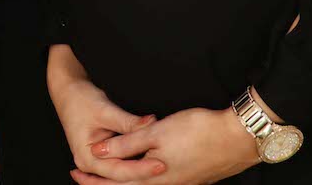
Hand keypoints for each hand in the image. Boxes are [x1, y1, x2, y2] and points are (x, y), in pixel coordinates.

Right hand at [47, 45, 164, 181]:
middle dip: (142, 173)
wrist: (68, 92)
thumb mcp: (106, 110)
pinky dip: (133, 163)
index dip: (140, 168)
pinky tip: (149, 163)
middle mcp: (89, 164)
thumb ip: (129, 122)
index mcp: (86, 157)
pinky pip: (119, 164)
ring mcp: (94, 161)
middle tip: (165, 167)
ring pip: (120, 173)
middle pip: (120, 176)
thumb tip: (152, 124)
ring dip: (139, 170)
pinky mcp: (101, 155)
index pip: (118, 170)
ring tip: (160, 168)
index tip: (160, 164)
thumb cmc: (81, 99)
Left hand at [91, 107, 256, 184]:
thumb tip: (97, 151)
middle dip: (104, 182)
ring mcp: (179, 182)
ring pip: (143, 184)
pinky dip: (140, 177)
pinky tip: (143, 169)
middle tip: (81, 177)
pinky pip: (157, 181)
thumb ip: (126, 143)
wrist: (237, 138)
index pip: (116, 182)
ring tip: (107, 174)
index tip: (74, 173)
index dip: (94, 179)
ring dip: (122, 179)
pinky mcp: (191, 177)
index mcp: (154, 178)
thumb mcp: (156, 133)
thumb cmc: (197, 131)